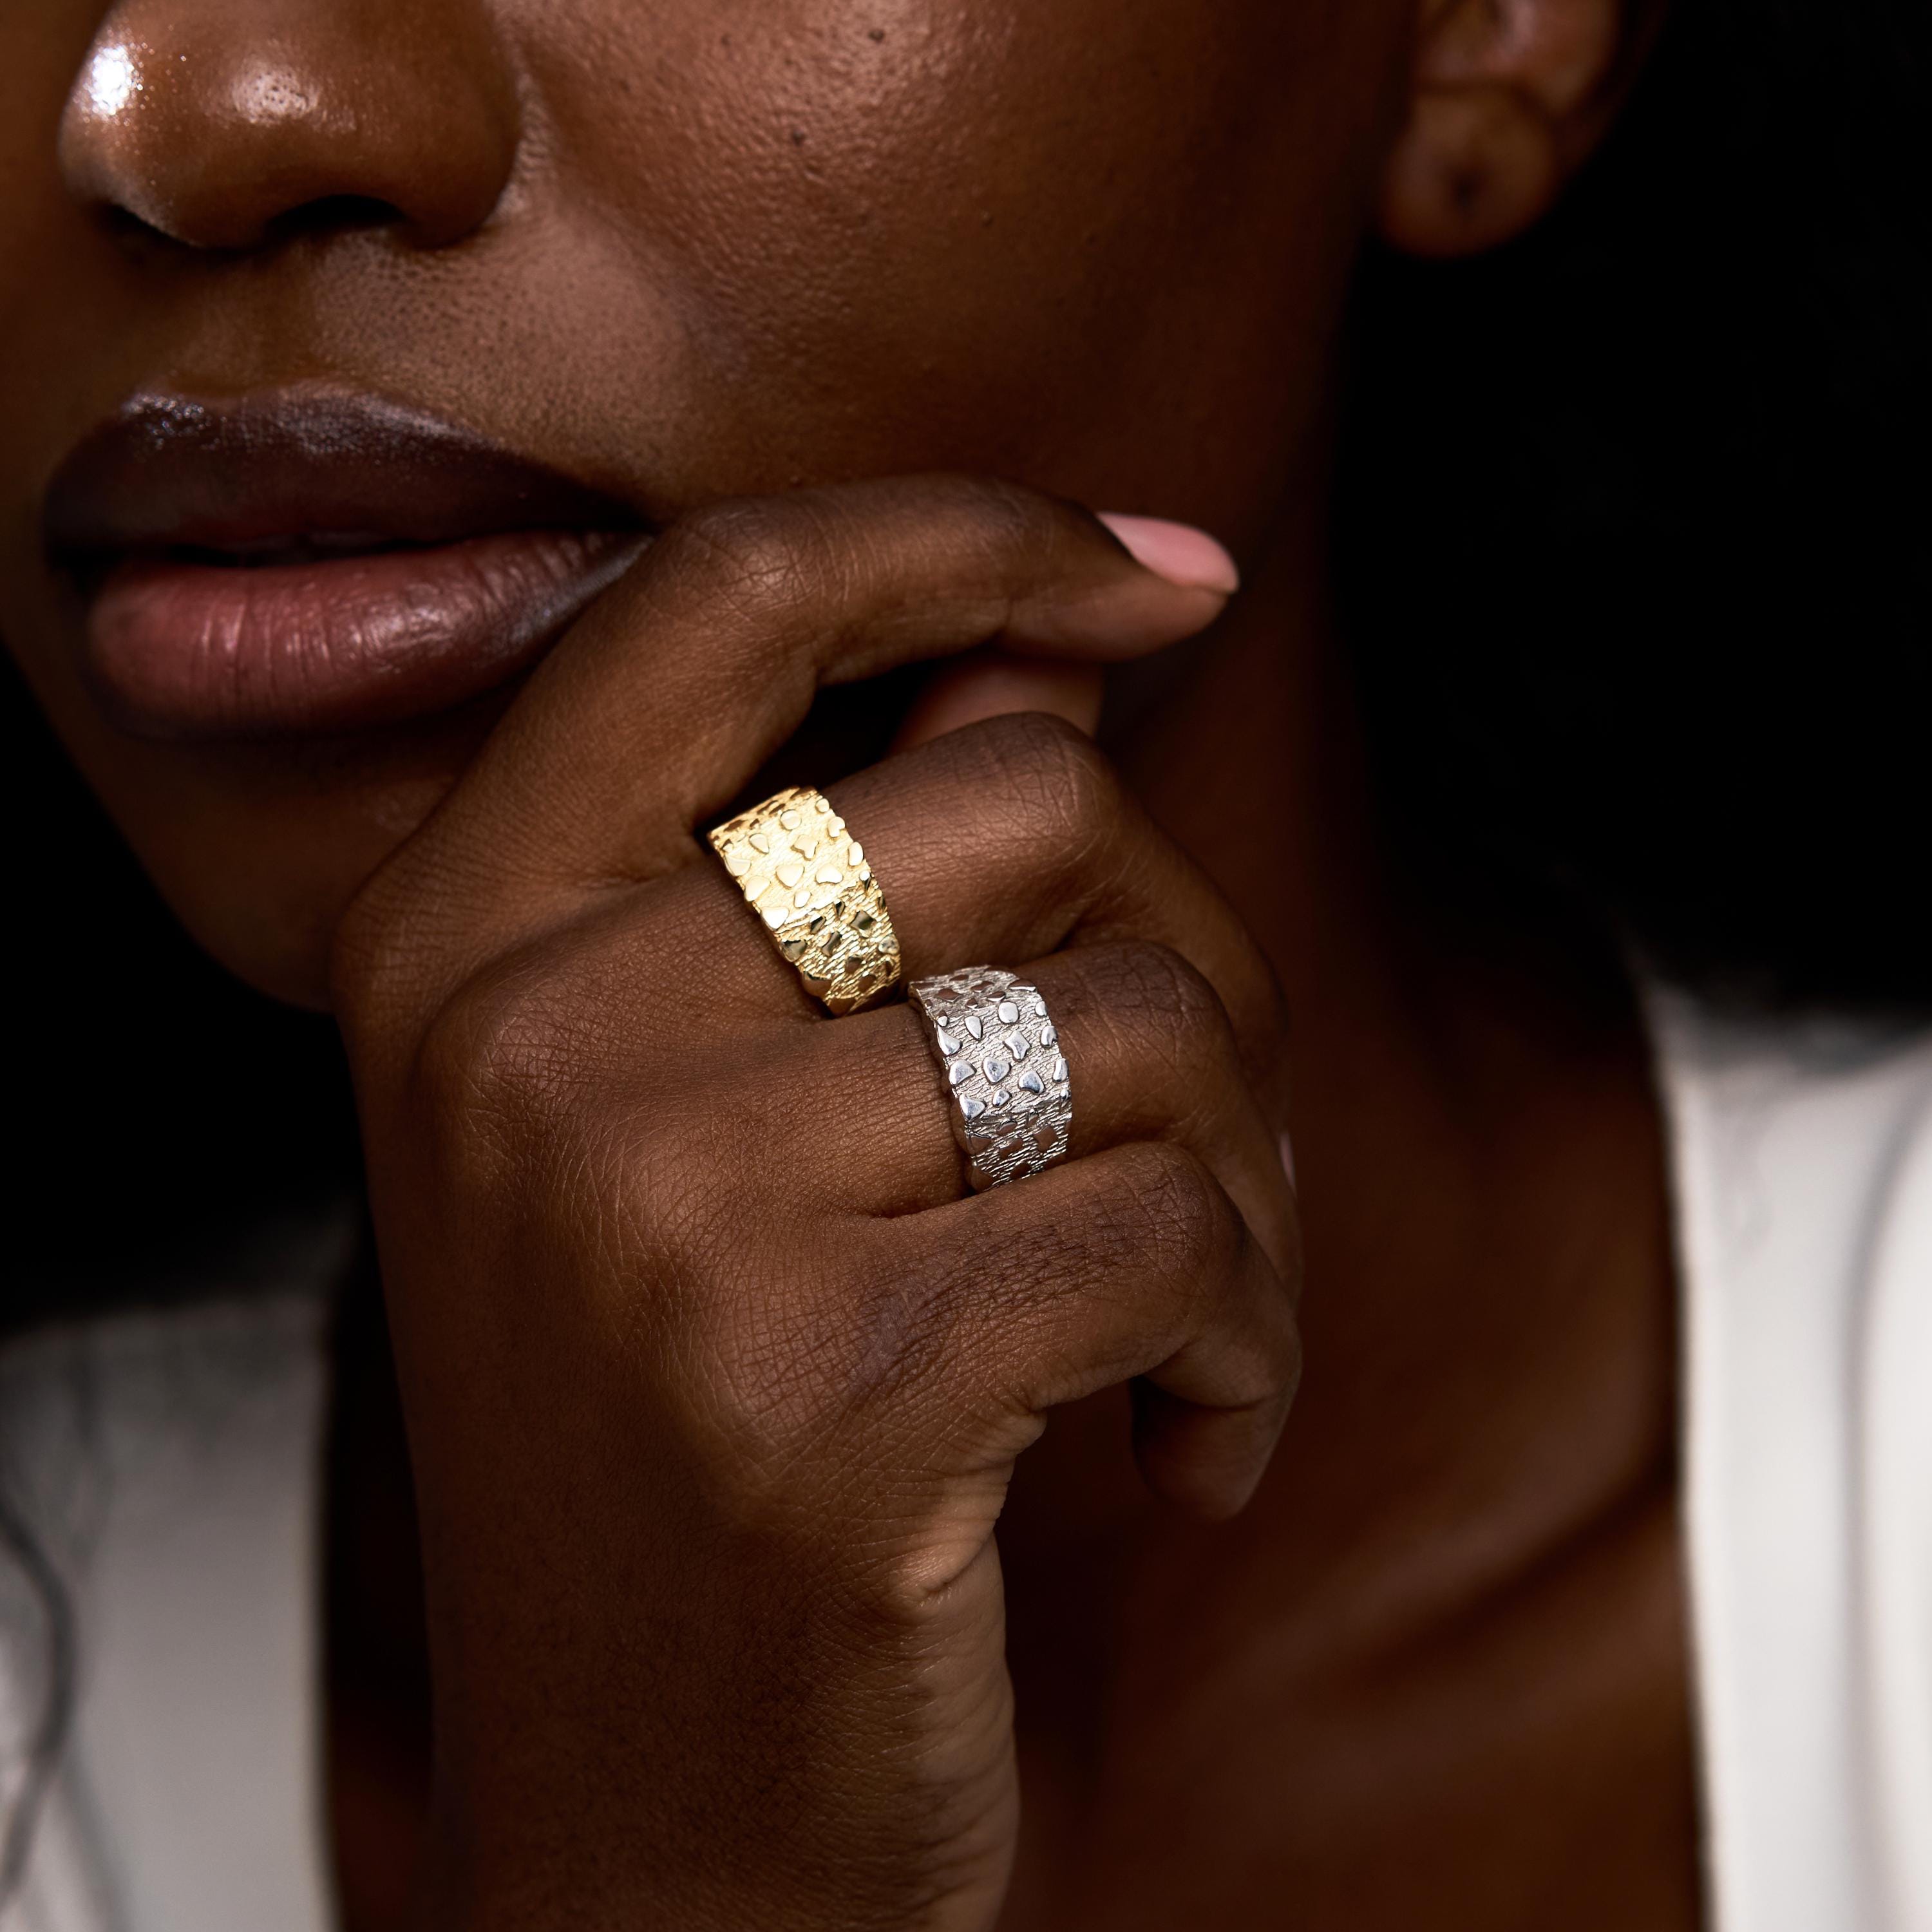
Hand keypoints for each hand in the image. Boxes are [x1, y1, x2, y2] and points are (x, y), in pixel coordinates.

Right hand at [333, 477, 1301, 1930]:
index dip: (967, 534)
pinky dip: (1250, 1341)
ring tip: (1192, 1319)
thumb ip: (855, 862)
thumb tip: (1056, 644)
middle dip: (1191, 947)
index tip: (1155, 576)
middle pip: (1026, 801)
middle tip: (1200, 1116)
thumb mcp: (692, 1128)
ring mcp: (661, 1214)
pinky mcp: (823, 1393)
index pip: (726, 598)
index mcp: (459, 936)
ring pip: (1144, 1019)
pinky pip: (1182, 1232)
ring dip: (1246, 1178)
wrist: (638, 1829)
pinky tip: (1184, 1453)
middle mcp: (526, 1038)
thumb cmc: (686, 1445)